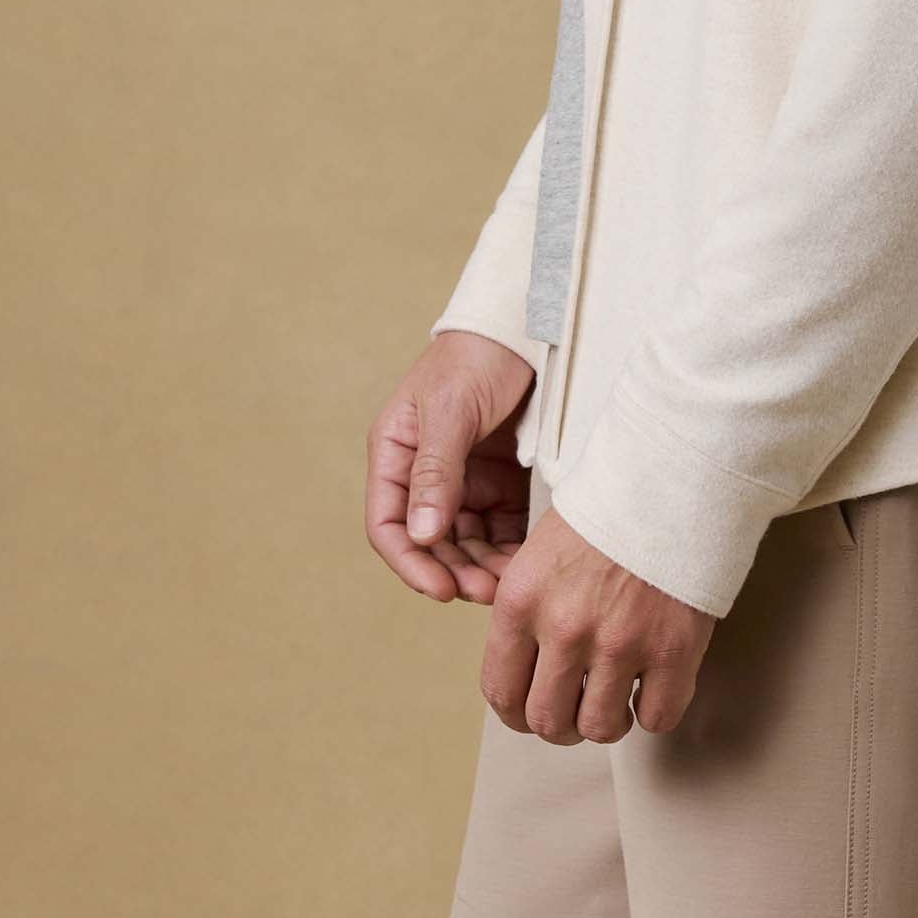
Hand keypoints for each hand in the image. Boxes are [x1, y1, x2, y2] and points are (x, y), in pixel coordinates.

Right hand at [366, 330, 536, 604]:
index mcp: (397, 455)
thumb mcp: (451, 410)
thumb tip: (420, 534)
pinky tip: (529, 561)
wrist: (528, 325)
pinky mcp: (502, 481)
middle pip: (431, 541)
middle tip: (488, 592)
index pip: (389, 524)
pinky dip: (511, 548)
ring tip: (512, 583)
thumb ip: (435, 471)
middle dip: (455, 570)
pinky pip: (501, 527)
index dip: (410, 563)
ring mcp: (465, 480)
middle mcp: (426, 474)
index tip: (441, 589)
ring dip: (484, 566)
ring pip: (467, 541)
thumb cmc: (478, 356)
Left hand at [483, 507, 718, 744]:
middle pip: (547, 721)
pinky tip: (654, 686)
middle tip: (577, 709)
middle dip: (561, 725)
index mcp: (521, 600)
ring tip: (617, 699)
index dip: (516, 713)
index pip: (500, 691)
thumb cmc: (606, 510)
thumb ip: (527, 614)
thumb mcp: (539, 553)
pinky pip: (657, 716)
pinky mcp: (673, 649)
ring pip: (600, 727)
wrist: (672, 479)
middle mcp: (564, 627)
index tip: (531, 711)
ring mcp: (620, 641)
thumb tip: (525, 671)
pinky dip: (654, 710)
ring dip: (607, 721)